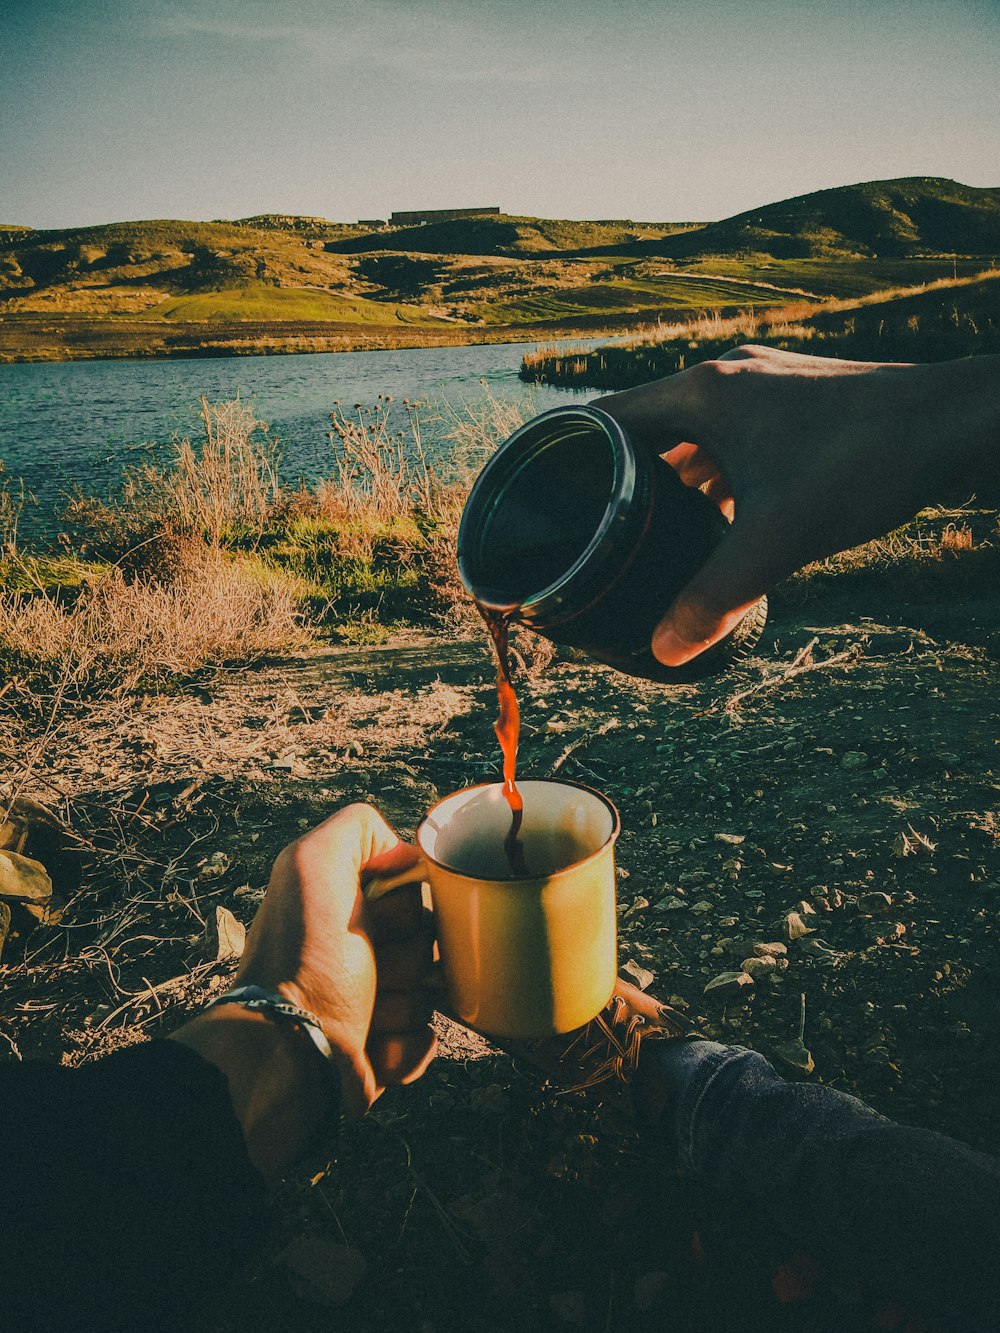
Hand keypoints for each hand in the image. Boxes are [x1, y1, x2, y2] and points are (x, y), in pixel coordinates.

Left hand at [237, 804, 436, 1115]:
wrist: (289, 1052)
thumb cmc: (303, 959)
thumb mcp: (314, 863)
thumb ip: (356, 830)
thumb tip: (402, 851)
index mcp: (341, 910)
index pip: (414, 895)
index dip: (403, 906)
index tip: (375, 917)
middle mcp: (353, 953)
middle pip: (428, 945)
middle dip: (405, 958)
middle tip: (368, 967)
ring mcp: (369, 1004)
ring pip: (430, 995)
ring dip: (402, 1005)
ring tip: (362, 1013)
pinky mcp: (381, 1053)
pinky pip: (425, 1041)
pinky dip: (403, 1046)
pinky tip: (370, 1046)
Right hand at [596, 346, 997, 665]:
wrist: (956, 424)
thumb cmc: (864, 463)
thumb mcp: (778, 538)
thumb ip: (715, 595)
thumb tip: (665, 649)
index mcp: (701, 393)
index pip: (603, 416)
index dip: (564, 452)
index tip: (538, 490)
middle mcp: (724, 377)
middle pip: (644, 425)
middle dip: (615, 475)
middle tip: (588, 524)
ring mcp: (762, 384)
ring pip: (691, 432)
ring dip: (668, 474)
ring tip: (645, 527)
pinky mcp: (794, 399)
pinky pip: (730, 434)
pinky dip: (712, 471)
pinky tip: (719, 512)